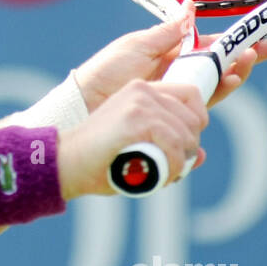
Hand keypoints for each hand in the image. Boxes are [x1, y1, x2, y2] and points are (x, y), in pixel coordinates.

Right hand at [59, 78, 208, 197]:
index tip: (185, 146)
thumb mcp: (137, 145)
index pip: (191, 95)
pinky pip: (175, 147)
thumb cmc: (100, 159)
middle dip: (188, 148)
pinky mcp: (137, 120)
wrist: (66, 162)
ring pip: (186, 136)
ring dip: (180, 162)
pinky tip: (158, 175)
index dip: (196, 122)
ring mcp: (140, 104)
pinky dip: (172, 167)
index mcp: (142, 90)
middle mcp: (143, 91)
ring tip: (161, 174)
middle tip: (171, 167)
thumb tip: (200, 155)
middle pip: (194, 118)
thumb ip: (167, 145)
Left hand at [73, 2, 266, 110]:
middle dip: (246, 62)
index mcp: (171, 57)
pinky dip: (205, 121)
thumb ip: (168, 33)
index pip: (212, 49)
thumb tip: (192, 8)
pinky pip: (194, 125)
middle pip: (222, 71)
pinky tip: (212, 110)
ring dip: (232, 82)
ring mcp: (174, 103)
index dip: (238, 44)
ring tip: (241, 70)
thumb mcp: (136, 46)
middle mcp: (178, 80)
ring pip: (214, 95)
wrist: (84, 106)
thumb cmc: (105, 73)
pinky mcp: (169, 126)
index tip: (263, 39)